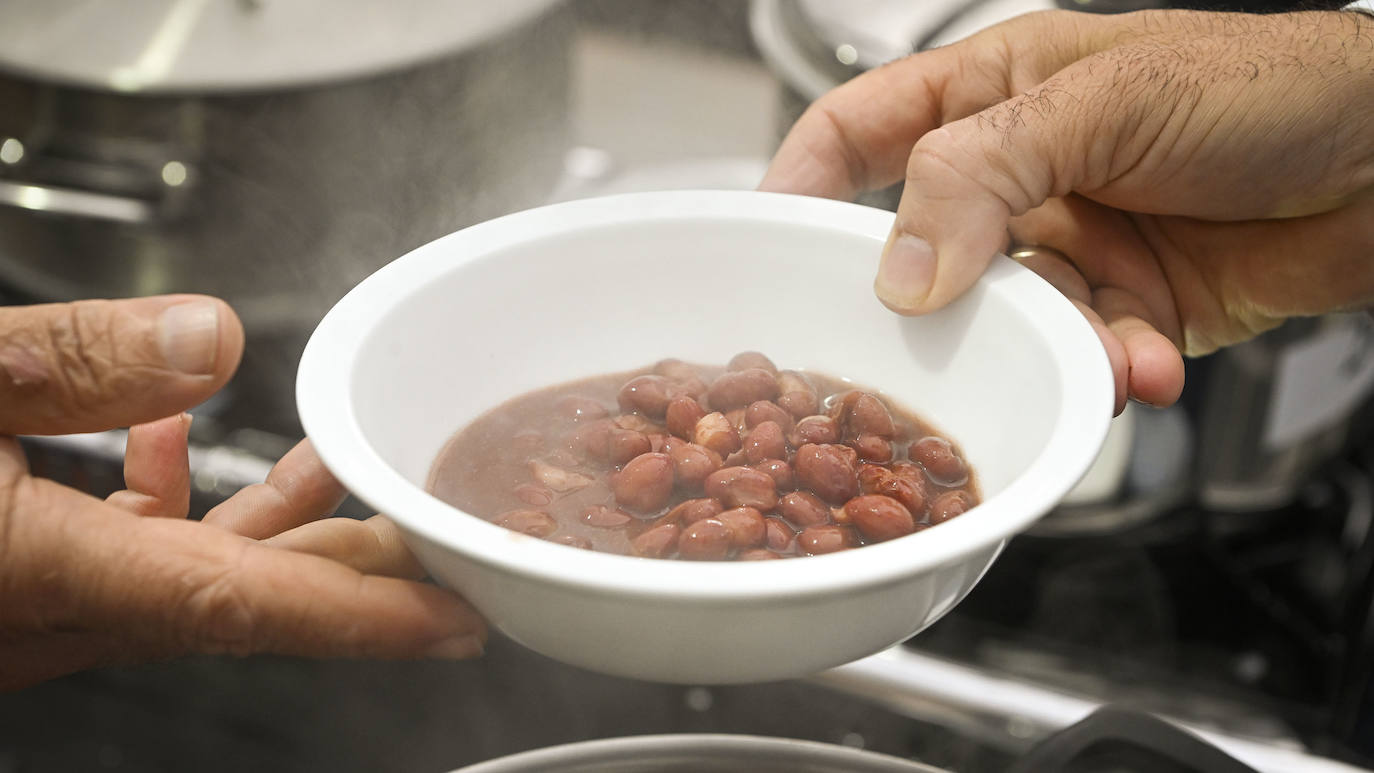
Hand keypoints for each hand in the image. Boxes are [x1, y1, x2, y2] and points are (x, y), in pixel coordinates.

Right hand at [0, 296, 485, 689]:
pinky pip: (121, 560)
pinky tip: (166, 436)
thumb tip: (209, 342)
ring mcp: (35, 608)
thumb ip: (79, 361)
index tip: (453, 618)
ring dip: (269, 519)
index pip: (241, 602)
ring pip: (186, 576)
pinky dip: (166, 502)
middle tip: (434, 533)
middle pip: (239, 593)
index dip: (362, 616)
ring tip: (336, 462)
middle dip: (350, 564)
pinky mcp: (19, 583)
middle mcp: (48, 612)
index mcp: (42, 569)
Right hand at [761, 9, 1373, 412]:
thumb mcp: (1103, 103)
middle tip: (908, 350)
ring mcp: (1069, 244)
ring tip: (1101, 347)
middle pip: (919, 251)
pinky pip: (1080, 355)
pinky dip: (1109, 369)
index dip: (797, 185)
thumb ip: (981, 179)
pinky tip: (1146, 364)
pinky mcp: (1122, 307)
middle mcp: (1018, 173)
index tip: (754, 248)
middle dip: (924, 307)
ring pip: (1004, 320)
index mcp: (991, 95)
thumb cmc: (1264, 86)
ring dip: (1049, 346)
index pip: (857, 133)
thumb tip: (900, 273)